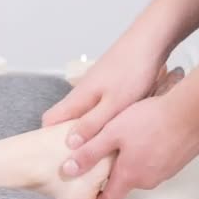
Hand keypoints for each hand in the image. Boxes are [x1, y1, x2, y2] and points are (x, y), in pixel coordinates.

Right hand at [42, 37, 166, 149]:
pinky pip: (97, 108)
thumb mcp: (114, 104)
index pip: (49, 120)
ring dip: (88, 130)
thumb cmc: (132, 70)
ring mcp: (95, 88)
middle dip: (70, 139)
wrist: (150, 40)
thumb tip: (69, 144)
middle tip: (83, 158)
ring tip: (101, 148)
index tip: (57, 156)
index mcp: (78, 99)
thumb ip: (92, 124)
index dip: (48, 138)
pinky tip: (117, 128)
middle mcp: (82, 93)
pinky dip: (102, 121)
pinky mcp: (108, 85)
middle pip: (65, 119)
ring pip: (83, 114)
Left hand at [61, 87, 198, 198]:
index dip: (97, 198)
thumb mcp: (112, 132)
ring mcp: (166, 171)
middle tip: (104, 153)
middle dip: (113, 173)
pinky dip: (149, 153)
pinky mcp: (178, 160)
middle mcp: (149, 180)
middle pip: (126, 184)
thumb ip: (89, 153)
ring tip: (125, 139)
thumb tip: (68, 171)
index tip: (89, 187)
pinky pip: (157, 162)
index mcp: (130, 176)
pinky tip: (147, 133)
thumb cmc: (151, 120)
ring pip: (142, 172)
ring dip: (132, 161)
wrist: (193, 111)